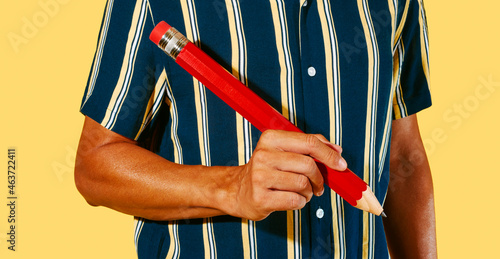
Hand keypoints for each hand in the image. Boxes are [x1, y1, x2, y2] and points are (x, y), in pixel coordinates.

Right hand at [227, 130, 346, 220]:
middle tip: (318, 186)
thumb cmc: (268, 170)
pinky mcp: (260, 198)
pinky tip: (291, 199)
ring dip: (309, 192)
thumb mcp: (284, 151)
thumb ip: (310, 147)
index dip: (329, 154)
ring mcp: (260, 177)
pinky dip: (300, 202)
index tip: (341, 165)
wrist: (238, 191)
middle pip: (308, 165)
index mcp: (270, 138)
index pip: (308, 142)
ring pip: (303, 184)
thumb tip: (337, 150)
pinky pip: (295, 201)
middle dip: (319, 178)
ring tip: (301, 193)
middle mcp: (263, 155)